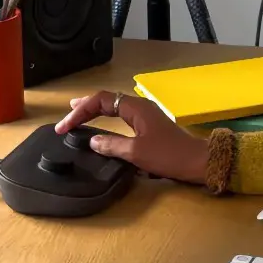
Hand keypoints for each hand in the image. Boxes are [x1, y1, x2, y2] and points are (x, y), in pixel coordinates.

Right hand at [55, 90, 209, 183]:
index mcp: (135, 108)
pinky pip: (123, 117)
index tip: (64, 126)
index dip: (79, 111)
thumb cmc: (169, 155)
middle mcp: (140, 107)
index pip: (100, 100)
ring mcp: (146, 116)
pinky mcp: (150, 126)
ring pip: (115, 108)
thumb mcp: (137, 152)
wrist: (198, 162)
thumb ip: (112, 145)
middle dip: (85, 107)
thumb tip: (92, 140)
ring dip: (96, 111)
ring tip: (79, 115)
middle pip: (106, 100)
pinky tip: (103, 125)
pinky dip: (108, 119)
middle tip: (67, 116)